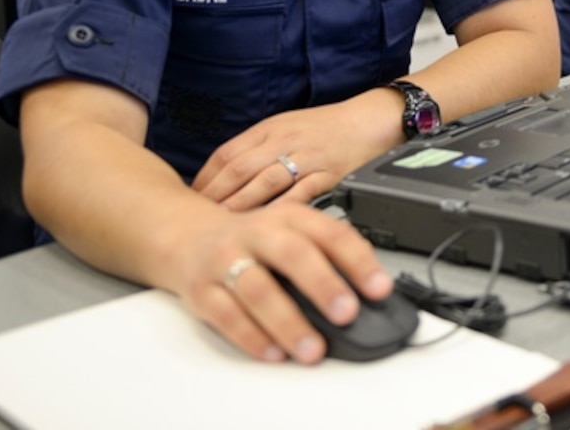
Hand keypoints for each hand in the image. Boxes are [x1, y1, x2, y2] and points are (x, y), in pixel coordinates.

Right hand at [174, 201, 395, 363]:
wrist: (189, 237)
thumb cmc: (254, 241)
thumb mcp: (292, 232)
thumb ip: (328, 253)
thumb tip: (371, 289)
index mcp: (289, 217)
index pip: (330, 233)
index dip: (358, 260)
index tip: (380, 288)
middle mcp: (257, 234)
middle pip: (292, 254)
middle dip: (323, 285)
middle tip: (347, 314)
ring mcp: (226, 260)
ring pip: (257, 290)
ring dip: (288, 323)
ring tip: (312, 349)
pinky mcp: (202, 291)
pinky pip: (226, 316)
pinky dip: (251, 337)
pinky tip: (273, 353)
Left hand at [191, 90, 403, 210]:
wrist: (370, 120)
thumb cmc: (326, 128)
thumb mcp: (286, 126)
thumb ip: (256, 148)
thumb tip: (221, 177)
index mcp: (270, 128)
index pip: (227, 154)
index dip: (205, 179)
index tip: (188, 201)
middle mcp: (285, 141)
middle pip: (240, 169)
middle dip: (214, 197)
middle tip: (195, 222)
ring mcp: (307, 158)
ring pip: (265, 182)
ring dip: (240, 207)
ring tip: (223, 229)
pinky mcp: (330, 175)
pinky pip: (302, 194)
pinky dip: (281, 211)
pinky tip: (268, 228)